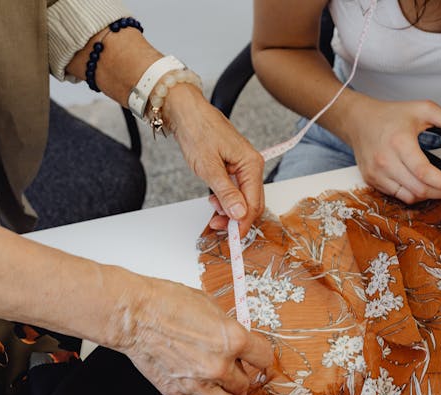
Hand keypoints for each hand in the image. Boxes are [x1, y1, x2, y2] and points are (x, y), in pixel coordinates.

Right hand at [108, 273, 273, 394]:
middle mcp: (219, 366)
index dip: (262, 357)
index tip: (258, 359)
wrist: (135, 315)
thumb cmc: (167, 302)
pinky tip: (200, 394)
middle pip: (246, 385)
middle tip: (235, 370)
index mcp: (233, 339)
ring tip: (225, 391)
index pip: (265, 358)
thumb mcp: (210, 305)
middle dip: (242, 377)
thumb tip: (237, 339)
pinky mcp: (177, 394)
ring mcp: (198, 384)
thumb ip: (228, 328)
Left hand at [165, 84, 264, 236]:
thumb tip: (239, 214)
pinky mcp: (234, 168)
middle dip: (235, 219)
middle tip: (216, 226)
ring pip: (243, 199)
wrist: (186, 112)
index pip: (254, 203)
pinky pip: (236, 190)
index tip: (230, 237)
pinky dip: (225, 200)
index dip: (242, 223)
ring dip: (229, 210)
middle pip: (252, 203)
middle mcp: (252, 166)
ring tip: (211, 210)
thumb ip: (225, 192)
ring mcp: (243, 167)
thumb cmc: (197, 131)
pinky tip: (214, 199)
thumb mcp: (208, 167)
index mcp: (251, 164)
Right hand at [344, 96, 440, 203]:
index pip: (425, 172)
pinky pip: (397, 195)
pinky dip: (412, 194)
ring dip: (427, 195)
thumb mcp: (422, 109)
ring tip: (439, 188)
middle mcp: (385, 161)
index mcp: (399, 142)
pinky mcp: (371, 180)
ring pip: (408, 197)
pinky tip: (421, 185)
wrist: (358, 120)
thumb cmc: (388, 115)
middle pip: (419, 189)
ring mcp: (376, 173)